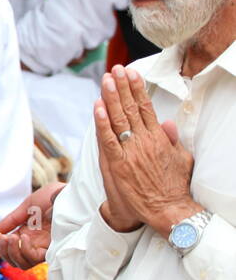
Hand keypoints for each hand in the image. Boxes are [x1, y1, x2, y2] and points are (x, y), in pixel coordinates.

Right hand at [0, 182, 65, 269]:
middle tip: (2, 238)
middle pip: (14, 259)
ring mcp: (43, 247)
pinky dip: (24, 250)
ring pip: (22, 263)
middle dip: (4, 250)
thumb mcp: (27, 206)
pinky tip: (25, 237)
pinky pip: (33, 258)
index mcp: (27, 233)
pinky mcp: (52, 249)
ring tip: (10, 238)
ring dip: (12, 252)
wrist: (68, 194)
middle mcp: (35, 243)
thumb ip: (11, 220)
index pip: (9, 248)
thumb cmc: (52, 197)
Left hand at [94, 65, 197, 234]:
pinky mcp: (118, 164)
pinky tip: (97, 107)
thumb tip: (169, 123)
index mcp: (159, 138)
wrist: (167, 210)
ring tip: (106, 79)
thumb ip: (173, 140)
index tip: (131, 74)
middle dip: (122, 87)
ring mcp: (130, 152)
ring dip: (111, 98)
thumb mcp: (181, 159)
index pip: (146, 108)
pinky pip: (108, 140)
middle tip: (116, 69)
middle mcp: (144, 141)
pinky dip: (102, 123)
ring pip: (119, 119)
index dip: (137, 89)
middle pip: (131, 109)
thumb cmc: (174, 187)